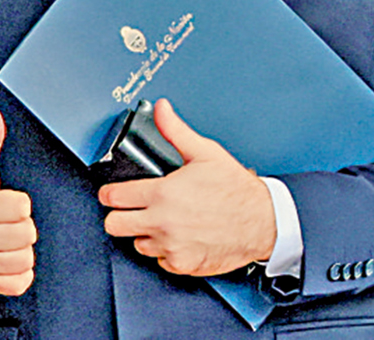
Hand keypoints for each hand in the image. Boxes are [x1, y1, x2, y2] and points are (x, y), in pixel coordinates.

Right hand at [0, 106, 36, 294]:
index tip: (1, 203)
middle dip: (19, 226)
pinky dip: (17, 273)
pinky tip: (4, 258)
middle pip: (27, 233)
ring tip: (3, 239)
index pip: (22, 206)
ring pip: (25, 258)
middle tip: (2, 222)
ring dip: (20, 249)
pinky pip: (19, 282)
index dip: (16, 203)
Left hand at [97, 98, 275, 276]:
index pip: (113, 198)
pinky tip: (178, 237)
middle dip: (119, 216)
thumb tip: (161, 108)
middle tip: (129, 210)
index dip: (109, 193)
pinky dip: (165, 252)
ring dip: (145, 234)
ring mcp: (172, 246)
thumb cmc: (236, 190)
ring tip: (161, 222)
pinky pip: (160, 261)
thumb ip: (175, 130)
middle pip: (114, 225)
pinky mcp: (183, 264)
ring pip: (137, 244)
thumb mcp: (205, 152)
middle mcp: (162, 222)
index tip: (111, 194)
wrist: (264, 222)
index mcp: (162, 194)